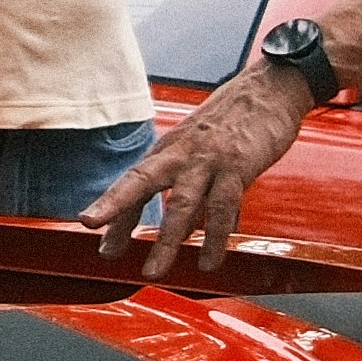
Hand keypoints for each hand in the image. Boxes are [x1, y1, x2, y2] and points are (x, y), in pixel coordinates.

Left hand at [83, 68, 303, 270]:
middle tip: (98, 240)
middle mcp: (181, 153)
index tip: (90, 228)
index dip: (112, 205)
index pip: (133, 180)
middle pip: (141, 181)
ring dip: (165, 241)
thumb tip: (186, 231)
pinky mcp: (237, 166)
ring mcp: (208, 160)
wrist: (271, 88)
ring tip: (153, 272)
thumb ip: (193, 191)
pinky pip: (222, 207)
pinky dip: (213, 237)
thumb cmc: (236, 122)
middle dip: (116, 209)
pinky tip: (208, 261)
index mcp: (169, 150)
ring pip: (180, 203)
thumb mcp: (203, 151)